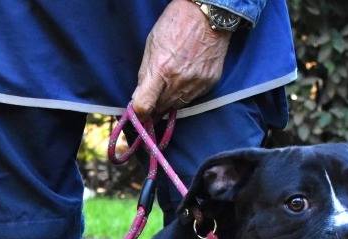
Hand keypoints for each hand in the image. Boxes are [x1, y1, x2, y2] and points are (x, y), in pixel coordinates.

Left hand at [131, 0, 231, 116]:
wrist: (207, 15)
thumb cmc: (175, 25)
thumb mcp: (152, 45)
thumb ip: (145, 74)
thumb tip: (139, 97)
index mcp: (160, 69)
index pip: (144, 105)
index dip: (139, 114)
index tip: (138, 114)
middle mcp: (178, 80)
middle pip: (161, 109)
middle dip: (155, 107)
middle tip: (153, 101)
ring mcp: (196, 83)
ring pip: (178, 106)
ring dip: (170, 101)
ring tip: (170, 86)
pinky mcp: (209, 83)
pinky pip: (193, 98)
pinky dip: (186, 94)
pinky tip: (185, 79)